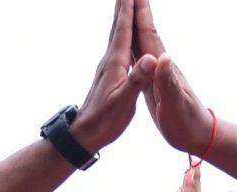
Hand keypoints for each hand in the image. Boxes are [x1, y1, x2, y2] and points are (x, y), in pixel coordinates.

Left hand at [68, 0, 150, 151]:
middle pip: (117, 26)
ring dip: (121, 17)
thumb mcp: (124, 101)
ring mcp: (108, 67)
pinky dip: (120, 33)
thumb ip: (137, 80)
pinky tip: (121, 36)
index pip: (124, 30)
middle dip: (123, 5)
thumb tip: (151, 59)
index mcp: (116, 63)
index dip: (129, 9)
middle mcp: (110, 60)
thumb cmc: (106, 120)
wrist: (85, 134)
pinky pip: (116, 46)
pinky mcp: (108, 74)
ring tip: (124, 3)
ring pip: (115, 34)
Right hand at [131, 1, 214, 154]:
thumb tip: (164, 57)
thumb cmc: (187, 123)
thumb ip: (168, 82)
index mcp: (162, 67)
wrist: (199, 135)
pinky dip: (133, 43)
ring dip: (133, 22)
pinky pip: (140, 56)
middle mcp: (160, 64)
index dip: (139, 11)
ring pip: (140, 41)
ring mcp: (157, 72)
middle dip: (135, 8)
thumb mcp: (175, 104)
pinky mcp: (153, 81)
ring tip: (126, 6)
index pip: (148, 33)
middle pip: (143, 30)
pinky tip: (129, 40)